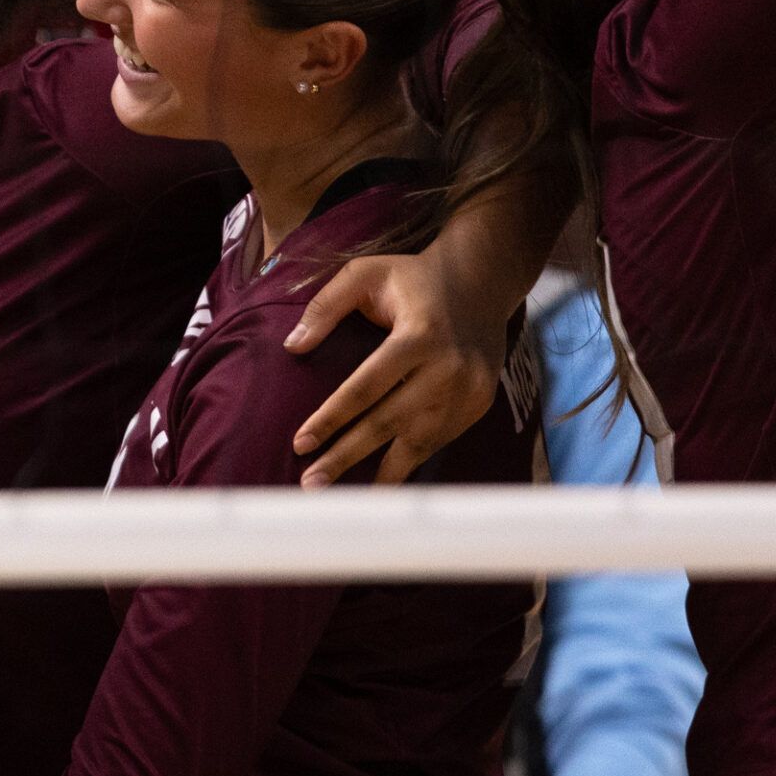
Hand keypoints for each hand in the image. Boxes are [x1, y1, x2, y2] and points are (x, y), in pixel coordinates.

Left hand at [283, 249, 504, 485]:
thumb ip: (325, 306)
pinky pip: (438, 441)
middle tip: (311, 485)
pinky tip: (382, 482)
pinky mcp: (479, 404)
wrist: (483, 280)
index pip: (366, 387)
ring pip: (418, 442)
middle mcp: (449, 368)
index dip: (332, 418)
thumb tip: (292, 347)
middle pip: (389, 422)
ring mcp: (469, 390)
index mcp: (419, 335)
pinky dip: (410, 461)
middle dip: (347, 456)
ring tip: (345, 502)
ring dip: (381, 474)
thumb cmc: (413, 277)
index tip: (301, 444)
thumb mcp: (365, 273)